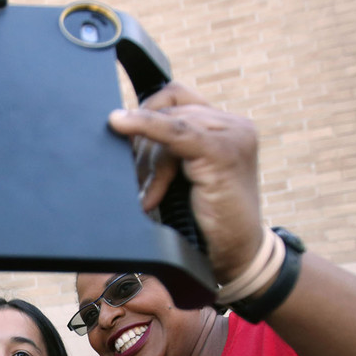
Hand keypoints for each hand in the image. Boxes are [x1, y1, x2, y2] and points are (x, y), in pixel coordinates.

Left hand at [107, 83, 263, 282]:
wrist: (236, 257)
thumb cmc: (207, 224)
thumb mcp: (184, 179)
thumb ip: (167, 152)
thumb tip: (119, 127)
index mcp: (226, 127)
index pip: (177, 97)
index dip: (145, 114)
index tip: (122, 136)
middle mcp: (234, 125)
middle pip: (169, 110)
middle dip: (144, 145)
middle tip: (140, 185)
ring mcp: (233, 135)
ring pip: (169, 123)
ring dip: (149, 160)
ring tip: (150, 197)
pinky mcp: (224, 151)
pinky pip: (175, 130)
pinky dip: (145, 127)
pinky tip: (120, 125)